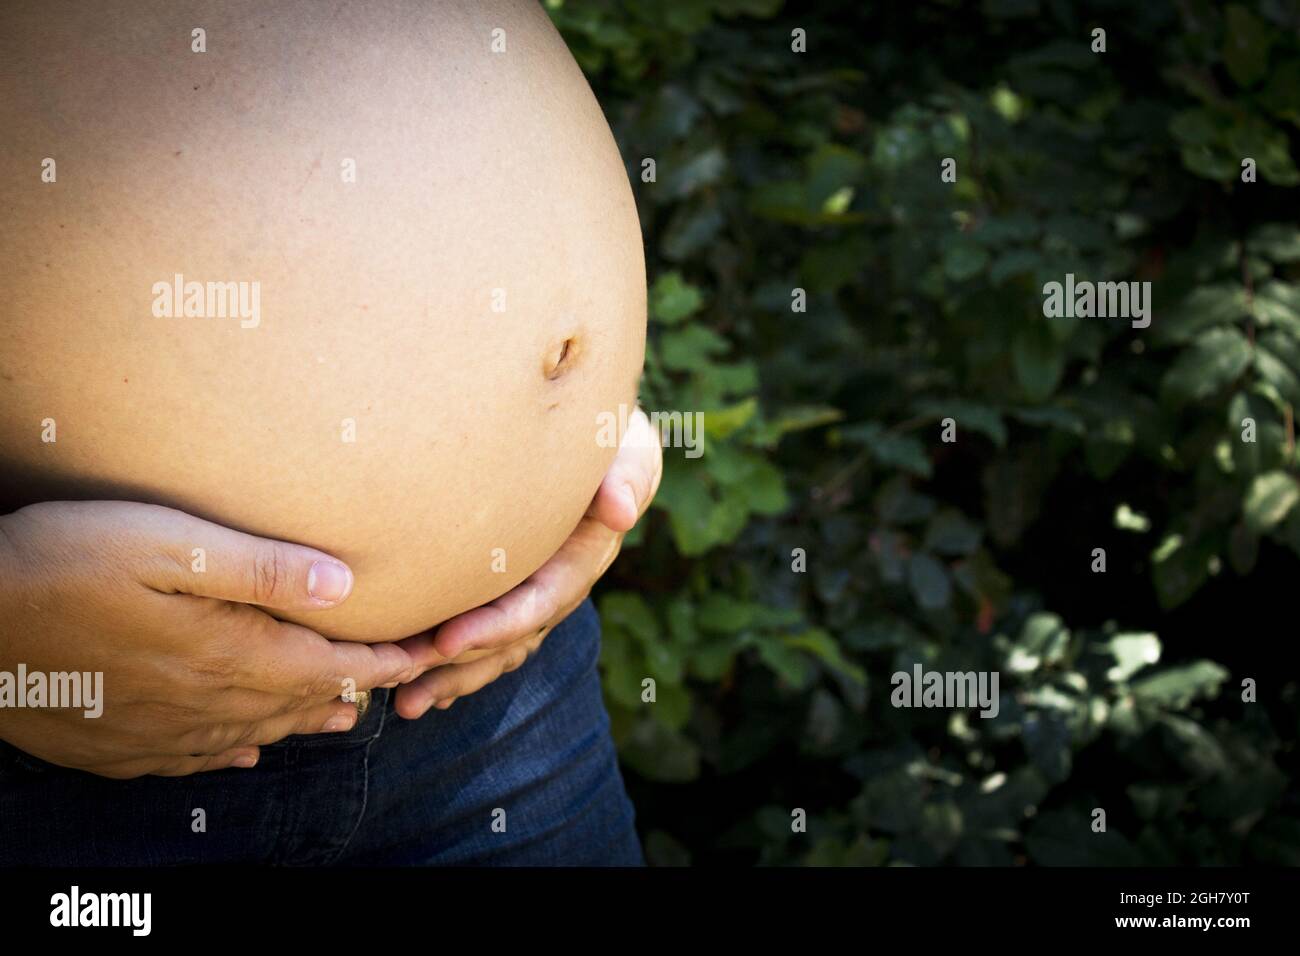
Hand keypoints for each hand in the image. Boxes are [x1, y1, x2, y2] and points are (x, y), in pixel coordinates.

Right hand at [0, 500, 414, 777]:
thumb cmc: (62, 563)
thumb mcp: (166, 546)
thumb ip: (260, 569)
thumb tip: (342, 586)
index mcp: (227, 654)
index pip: (330, 666)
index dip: (382, 662)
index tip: (424, 655)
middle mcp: (202, 703)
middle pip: (297, 703)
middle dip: (351, 692)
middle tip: (393, 684)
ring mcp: (156, 731)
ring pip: (252, 731)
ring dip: (302, 720)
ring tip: (338, 716)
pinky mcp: (115, 745)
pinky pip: (193, 757)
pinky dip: (231, 748)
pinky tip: (239, 749)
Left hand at [392, 406, 662, 717]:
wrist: (597, 442)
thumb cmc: (611, 442)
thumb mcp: (631, 449)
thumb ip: (629, 475)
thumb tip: (620, 510)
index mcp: (582, 559)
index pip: (539, 602)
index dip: (497, 626)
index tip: (447, 640)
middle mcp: (557, 588)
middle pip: (508, 638)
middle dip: (459, 663)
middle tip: (404, 675)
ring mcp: (531, 596)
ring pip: (492, 650)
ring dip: (450, 678)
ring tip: (404, 704)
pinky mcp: (506, 593)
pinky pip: (481, 638)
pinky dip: (451, 667)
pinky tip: (415, 689)